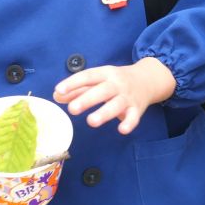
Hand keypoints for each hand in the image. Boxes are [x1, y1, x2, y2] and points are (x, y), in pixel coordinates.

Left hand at [53, 57, 175, 133]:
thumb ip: (78, 89)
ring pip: (116, 104)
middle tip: (72, 109)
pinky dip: (129, 123)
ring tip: (92, 121)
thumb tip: (56, 96)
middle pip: (102, 91)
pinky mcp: (137, 109)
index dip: (73, 83)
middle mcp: (117, 84)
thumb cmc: (117, 81)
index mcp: (105, 74)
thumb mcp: (99, 80)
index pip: (88, 76)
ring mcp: (127, 97)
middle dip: (87, 99)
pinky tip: (122, 130)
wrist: (148, 79)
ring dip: (104, 112)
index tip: (59, 90)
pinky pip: (134, 117)